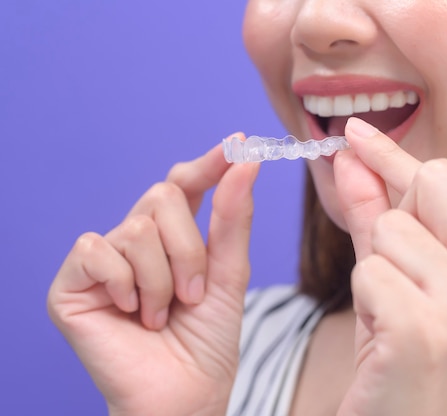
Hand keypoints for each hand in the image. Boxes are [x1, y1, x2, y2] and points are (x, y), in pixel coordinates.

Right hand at [47, 137, 259, 415]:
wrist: (184, 394)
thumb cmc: (206, 340)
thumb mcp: (229, 274)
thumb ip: (232, 219)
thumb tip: (244, 161)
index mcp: (172, 237)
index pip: (184, 183)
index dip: (208, 163)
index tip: (238, 144)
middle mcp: (134, 240)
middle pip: (162, 197)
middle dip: (188, 249)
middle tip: (192, 295)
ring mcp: (102, 260)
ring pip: (137, 229)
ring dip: (162, 279)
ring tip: (162, 314)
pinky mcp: (72, 283)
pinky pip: (98, 250)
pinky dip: (126, 284)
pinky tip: (130, 314)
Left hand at [334, 118, 446, 415]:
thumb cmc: (401, 350)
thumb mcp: (393, 273)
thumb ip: (375, 211)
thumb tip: (352, 155)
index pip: (440, 179)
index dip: (392, 155)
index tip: (355, 132)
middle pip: (424, 186)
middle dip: (390, 224)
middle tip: (396, 273)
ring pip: (387, 233)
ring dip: (374, 273)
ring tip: (391, 315)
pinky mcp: (427, 329)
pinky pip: (368, 273)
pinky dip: (364, 301)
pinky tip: (385, 335)